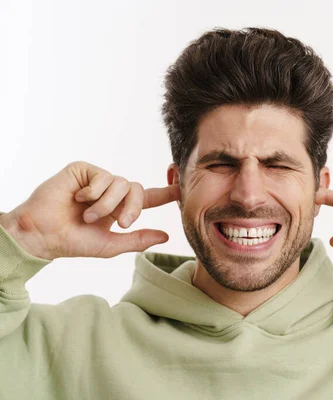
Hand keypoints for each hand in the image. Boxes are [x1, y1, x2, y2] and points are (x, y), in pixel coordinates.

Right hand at [0, 161, 179, 259]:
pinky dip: (94, 192)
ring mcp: (97, 180)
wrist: (44, 234)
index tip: (184, 187)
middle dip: (132, 208)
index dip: (166, 192)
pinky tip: (78, 198)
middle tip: (121, 223)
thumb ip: (139, 239)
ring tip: (89, 215)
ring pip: (121, 183)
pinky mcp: (84, 170)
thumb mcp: (112, 244)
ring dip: (107, 204)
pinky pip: (103, 176)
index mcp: (120, 208)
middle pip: (137, 190)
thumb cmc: (74, 242)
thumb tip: (167, 235)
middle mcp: (111, 192)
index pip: (148, 198)